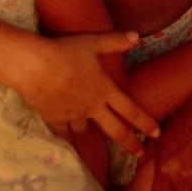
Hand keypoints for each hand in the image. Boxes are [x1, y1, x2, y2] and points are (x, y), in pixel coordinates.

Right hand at [14, 31, 159, 154]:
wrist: (34, 66)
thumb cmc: (65, 52)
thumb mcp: (92, 42)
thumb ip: (115, 41)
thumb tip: (138, 37)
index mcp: (104, 90)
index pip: (131, 110)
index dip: (146, 123)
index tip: (156, 134)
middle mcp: (91, 107)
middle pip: (115, 131)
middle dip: (129, 143)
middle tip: (138, 153)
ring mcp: (72, 115)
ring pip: (85, 130)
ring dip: (88, 130)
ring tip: (89, 129)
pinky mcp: (54, 118)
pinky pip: (62, 131)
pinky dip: (65, 131)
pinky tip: (65, 131)